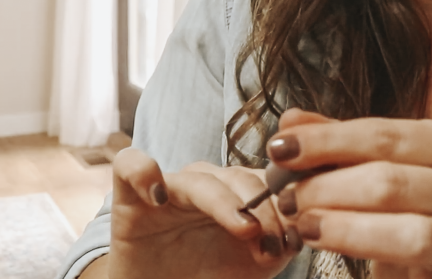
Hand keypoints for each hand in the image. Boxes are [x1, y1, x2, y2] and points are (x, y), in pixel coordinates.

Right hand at [105, 149, 300, 278]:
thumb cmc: (208, 276)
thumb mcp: (255, 264)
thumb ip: (280, 243)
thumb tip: (298, 230)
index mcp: (239, 191)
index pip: (269, 178)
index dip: (287, 197)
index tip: (302, 227)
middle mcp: (207, 182)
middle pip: (240, 177)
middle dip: (264, 207)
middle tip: (274, 240)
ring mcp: (170, 185)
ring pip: (201, 177)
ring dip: (226, 202)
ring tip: (244, 228)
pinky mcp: (128, 195)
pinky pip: (130, 164)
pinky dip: (143, 172)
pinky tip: (159, 197)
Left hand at [267, 109, 431, 278]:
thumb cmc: (404, 208)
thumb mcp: (371, 167)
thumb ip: (336, 143)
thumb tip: (291, 121)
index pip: (384, 134)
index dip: (327, 140)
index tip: (280, 146)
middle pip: (389, 178)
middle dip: (327, 186)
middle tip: (285, 194)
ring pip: (404, 225)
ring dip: (341, 222)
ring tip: (301, 222)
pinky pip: (406, 253)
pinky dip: (357, 242)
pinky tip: (322, 239)